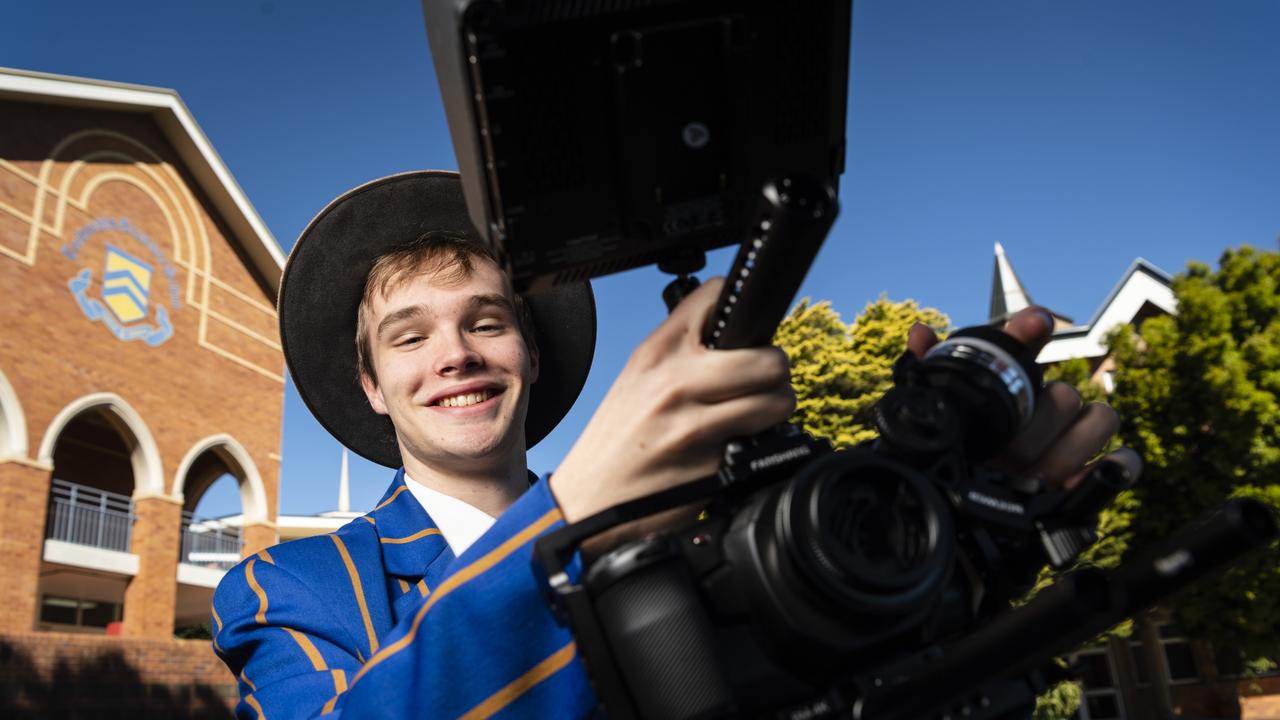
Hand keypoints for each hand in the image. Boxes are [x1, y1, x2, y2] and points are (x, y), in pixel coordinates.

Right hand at [551, 277, 796, 522]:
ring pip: (777, 399)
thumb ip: (681, 351)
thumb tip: (736, 336)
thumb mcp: (637, 378)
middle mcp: (675, 381)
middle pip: (768, 358)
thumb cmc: (617, 440)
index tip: (744, 332)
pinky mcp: (713, 461)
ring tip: (756, 415)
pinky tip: (735, 447)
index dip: (742, 312)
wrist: (589, 500)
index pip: (718, 297)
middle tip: (763, 384)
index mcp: (656, 351)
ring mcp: (695, 423)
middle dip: (774, 372)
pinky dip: (759, 444)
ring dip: (776, 409)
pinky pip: (762, 441)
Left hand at [906, 306, 1141, 489]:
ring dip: (1067, 450)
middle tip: (1003, 456)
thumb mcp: (940, 424)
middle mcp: (1050, 406)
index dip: (1030, 332)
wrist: (972, 511)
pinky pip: (1125, 460)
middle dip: (1036, 430)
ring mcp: (1077, 439)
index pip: (1025, 345)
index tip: (1035, 321)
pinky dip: (1118, 466)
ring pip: (1101, 419)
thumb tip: (920, 332)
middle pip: (1065, 395)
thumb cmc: (963, 461)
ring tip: (1030, 477)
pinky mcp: (1096, 475)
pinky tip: (1099, 474)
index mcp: (1012, 387)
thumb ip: (929, 376)